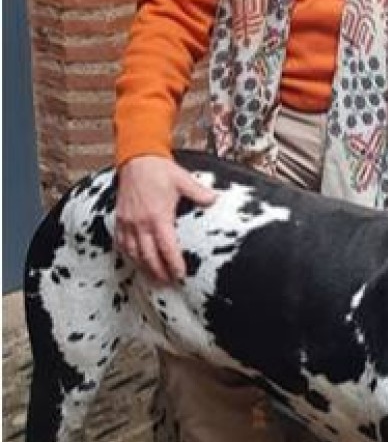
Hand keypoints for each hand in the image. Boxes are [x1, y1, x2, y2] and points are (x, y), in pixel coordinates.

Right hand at [115, 155, 215, 283]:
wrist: (136, 159)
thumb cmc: (158, 170)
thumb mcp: (183, 180)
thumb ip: (199, 192)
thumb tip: (213, 200)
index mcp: (158, 216)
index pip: (166, 247)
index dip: (173, 263)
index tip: (180, 274)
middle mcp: (141, 223)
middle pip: (149, 256)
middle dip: (159, 271)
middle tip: (168, 282)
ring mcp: (128, 222)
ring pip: (134, 252)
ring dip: (143, 267)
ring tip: (153, 277)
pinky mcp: (120, 219)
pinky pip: (121, 243)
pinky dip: (129, 254)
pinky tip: (135, 260)